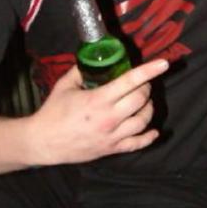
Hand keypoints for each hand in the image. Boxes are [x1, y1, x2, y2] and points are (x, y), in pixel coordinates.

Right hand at [27, 59, 168, 164]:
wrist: (43, 142)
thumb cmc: (52, 112)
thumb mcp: (64, 85)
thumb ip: (81, 70)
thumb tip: (92, 58)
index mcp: (98, 100)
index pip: (130, 81)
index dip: (149, 71)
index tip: (163, 64)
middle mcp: (109, 118)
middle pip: (140, 100)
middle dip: (146, 88)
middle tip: (142, 83)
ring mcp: (112, 136)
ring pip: (143, 121)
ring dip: (148, 108)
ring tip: (144, 102)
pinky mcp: (111, 149)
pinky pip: (137, 144)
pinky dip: (149, 137)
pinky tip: (153, 130)